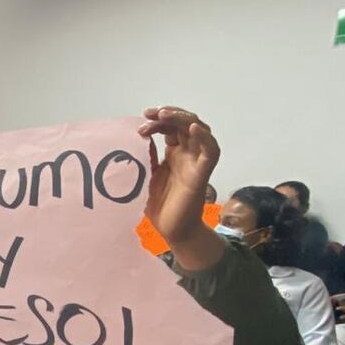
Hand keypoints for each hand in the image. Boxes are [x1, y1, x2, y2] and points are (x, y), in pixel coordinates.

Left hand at [138, 106, 220, 242]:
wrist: (172, 230)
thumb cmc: (160, 206)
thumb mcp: (147, 176)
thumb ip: (145, 157)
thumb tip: (133, 139)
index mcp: (175, 153)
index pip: (170, 128)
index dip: (158, 121)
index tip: (142, 119)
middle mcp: (188, 154)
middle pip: (185, 123)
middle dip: (168, 114)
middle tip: (149, 113)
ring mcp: (196, 162)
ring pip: (199, 130)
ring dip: (183, 118)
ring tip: (164, 115)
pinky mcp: (203, 174)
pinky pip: (211, 152)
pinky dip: (205, 137)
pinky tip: (193, 128)